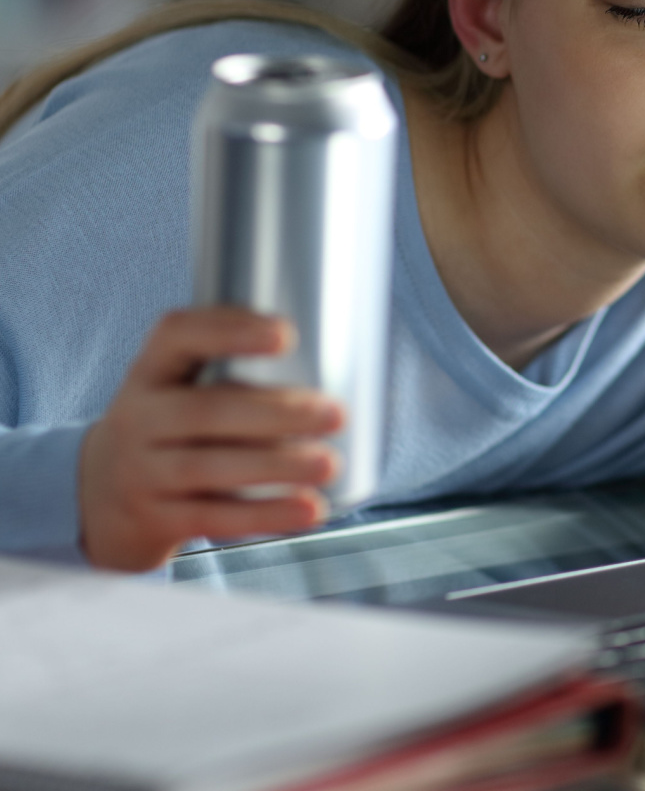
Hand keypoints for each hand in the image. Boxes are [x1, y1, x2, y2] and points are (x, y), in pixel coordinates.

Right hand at [78, 307, 343, 571]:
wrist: (98, 495)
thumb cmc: (171, 425)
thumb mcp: (178, 383)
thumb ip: (234, 366)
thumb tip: (341, 354)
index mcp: (151, 370)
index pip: (177, 335)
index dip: (229, 329)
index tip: (286, 333)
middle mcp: (139, 417)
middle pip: (206, 411)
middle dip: (276, 412)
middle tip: (335, 413)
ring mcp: (141, 472)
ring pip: (211, 468)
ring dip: (277, 466)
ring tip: (328, 463)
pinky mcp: (156, 519)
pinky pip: (214, 517)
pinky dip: (265, 516)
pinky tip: (308, 509)